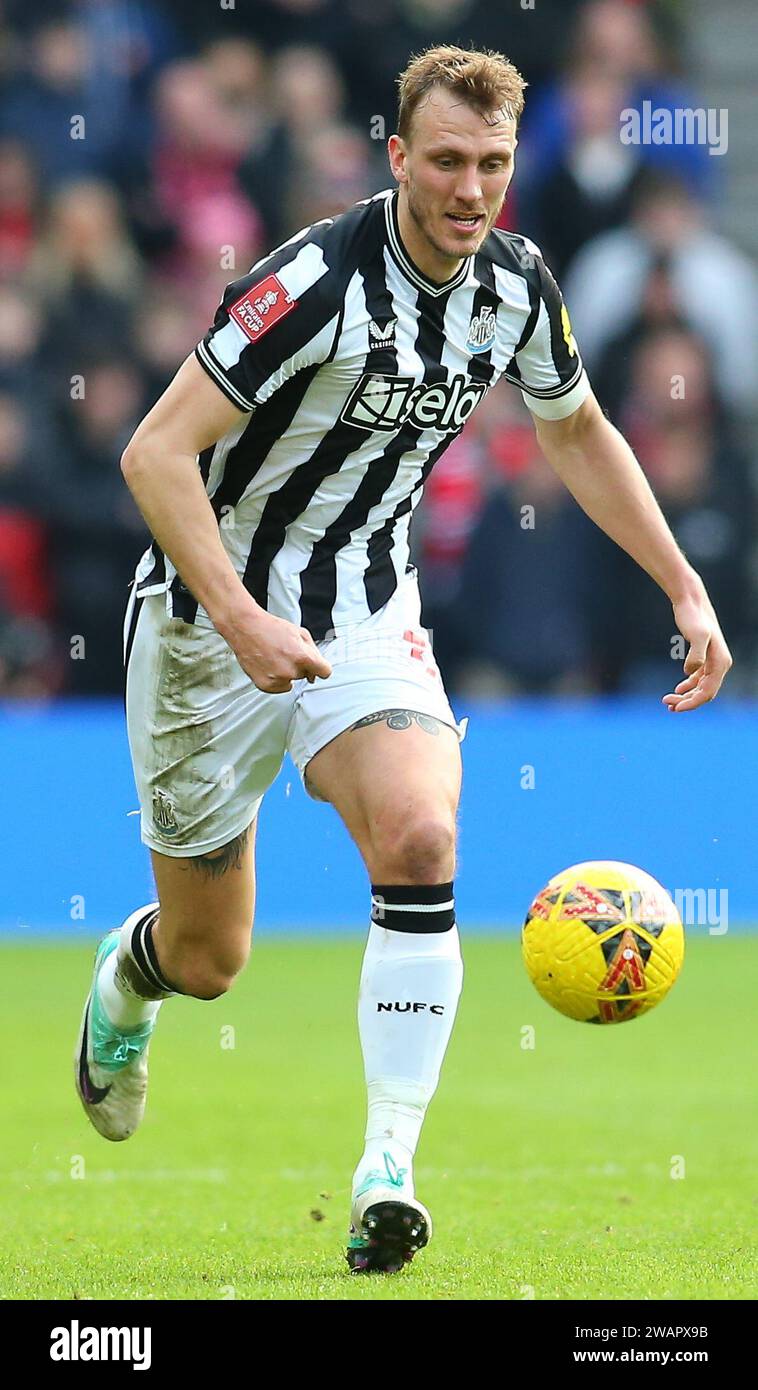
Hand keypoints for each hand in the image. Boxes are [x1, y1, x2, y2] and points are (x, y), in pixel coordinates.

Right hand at [222, 607, 331, 693]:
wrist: (245, 627)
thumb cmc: (270, 628)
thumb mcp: (300, 633)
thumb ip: (314, 652)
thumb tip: (316, 671)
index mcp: (302, 656)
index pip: (325, 672)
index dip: (321, 668)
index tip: (317, 668)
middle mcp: (290, 670)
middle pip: (305, 675)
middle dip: (300, 665)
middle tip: (286, 653)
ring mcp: (277, 679)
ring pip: (291, 681)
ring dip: (287, 673)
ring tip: (275, 657)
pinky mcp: (265, 685)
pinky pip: (279, 687)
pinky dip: (275, 679)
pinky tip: (268, 665)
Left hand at [663, 585, 731, 711]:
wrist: (690, 602)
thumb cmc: (693, 617)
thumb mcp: (697, 635)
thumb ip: (696, 655)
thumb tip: (689, 672)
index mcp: (721, 663)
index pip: (708, 692)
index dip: (692, 703)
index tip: (675, 708)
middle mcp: (720, 664)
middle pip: (705, 693)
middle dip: (687, 702)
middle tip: (666, 704)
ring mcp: (712, 661)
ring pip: (701, 687)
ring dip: (686, 696)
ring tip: (668, 701)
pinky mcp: (704, 657)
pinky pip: (699, 678)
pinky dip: (689, 686)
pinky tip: (678, 689)